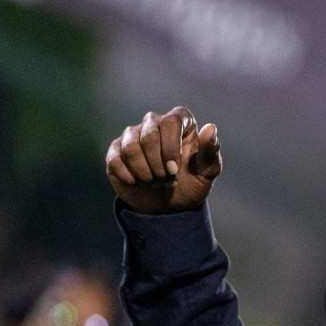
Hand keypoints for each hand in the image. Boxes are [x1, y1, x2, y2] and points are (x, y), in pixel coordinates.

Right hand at [106, 107, 221, 214]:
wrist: (169, 205)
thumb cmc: (190, 183)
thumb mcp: (207, 173)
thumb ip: (210, 151)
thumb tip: (210, 128)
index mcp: (180, 121)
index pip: (172, 121)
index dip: (171, 148)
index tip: (174, 170)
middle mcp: (155, 121)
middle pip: (149, 136)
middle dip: (158, 166)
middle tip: (166, 180)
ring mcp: (133, 134)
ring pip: (130, 148)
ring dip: (144, 173)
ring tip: (153, 181)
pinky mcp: (116, 150)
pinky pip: (115, 160)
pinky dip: (128, 177)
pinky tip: (137, 183)